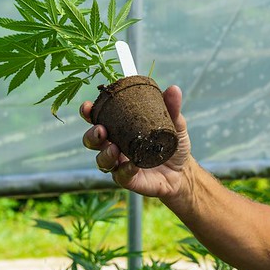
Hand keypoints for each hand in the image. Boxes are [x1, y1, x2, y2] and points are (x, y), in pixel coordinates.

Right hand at [80, 85, 191, 200]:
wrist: (182, 171)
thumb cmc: (172, 145)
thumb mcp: (175, 124)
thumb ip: (172, 108)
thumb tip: (173, 89)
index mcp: (121, 129)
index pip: (99, 119)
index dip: (89, 113)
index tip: (87, 107)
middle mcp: (115, 146)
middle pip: (93, 141)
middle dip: (92, 135)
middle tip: (101, 130)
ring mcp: (120, 164)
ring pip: (101, 161)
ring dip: (104, 154)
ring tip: (114, 148)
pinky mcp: (129, 180)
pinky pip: (121, 176)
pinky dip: (125, 170)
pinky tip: (132, 165)